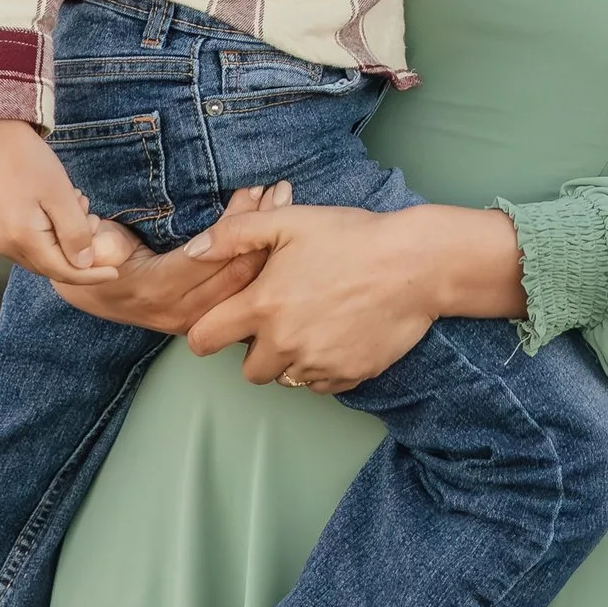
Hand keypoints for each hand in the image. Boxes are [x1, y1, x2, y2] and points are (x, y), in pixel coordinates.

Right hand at [0, 117, 138, 284]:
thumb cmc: (32, 162)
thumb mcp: (62, 196)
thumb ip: (75, 233)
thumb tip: (85, 265)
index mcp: (21, 239)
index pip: (63, 272)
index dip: (91, 275)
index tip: (116, 273)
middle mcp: (6, 246)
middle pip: (52, 267)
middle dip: (79, 252)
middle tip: (92, 216)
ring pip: (43, 256)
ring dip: (66, 240)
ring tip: (76, 203)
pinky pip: (32, 245)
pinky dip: (52, 235)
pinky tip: (60, 207)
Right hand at [47, 183, 292, 333]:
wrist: (91, 292)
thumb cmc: (94, 257)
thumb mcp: (91, 243)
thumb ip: (100, 242)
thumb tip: (101, 246)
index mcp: (155, 289)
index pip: (210, 255)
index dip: (238, 221)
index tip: (255, 188)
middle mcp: (180, 311)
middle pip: (236, 272)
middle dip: (263, 229)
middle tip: (282, 192)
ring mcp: (195, 320)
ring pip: (245, 284)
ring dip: (269, 244)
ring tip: (285, 204)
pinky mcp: (205, 319)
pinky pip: (242, 294)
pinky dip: (262, 263)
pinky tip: (278, 236)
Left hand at [185, 201, 525, 394]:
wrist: (416, 264)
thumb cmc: (353, 237)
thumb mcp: (290, 221)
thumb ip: (234, 234)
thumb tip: (191, 252)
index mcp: (264, 306)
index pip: (204, 340)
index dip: (209, 332)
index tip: (224, 323)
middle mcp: (286, 343)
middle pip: (248, 370)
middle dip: (258, 350)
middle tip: (282, 319)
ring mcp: (318, 364)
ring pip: (286, 379)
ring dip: (291, 359)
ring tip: (315, 323)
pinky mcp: (348, 376)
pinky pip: (320, 385)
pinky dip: (323, 367)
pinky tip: (338, 334)